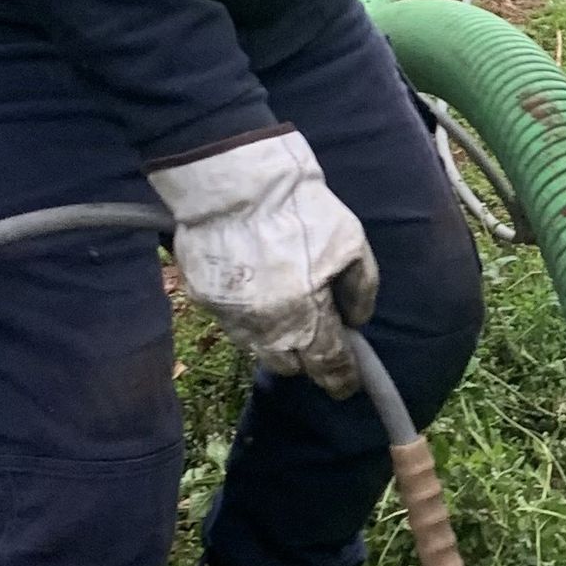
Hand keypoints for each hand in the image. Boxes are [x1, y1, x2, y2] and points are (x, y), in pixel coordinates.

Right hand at [150, 132, 377, 397]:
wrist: (236, 181)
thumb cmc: (299, 208)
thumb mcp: (351, 241)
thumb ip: (361, 287)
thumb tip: (357, 319)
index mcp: (307, 314)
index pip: (327, 364)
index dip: (341, 378)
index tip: (346, 384)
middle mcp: (267, 327)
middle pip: (289, 366)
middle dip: (306, 359)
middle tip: (315, 339)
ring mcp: (230, 315)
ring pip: (257, 348)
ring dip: (274, 340)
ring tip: (284, 314)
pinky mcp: (204, 298)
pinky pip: (231, 321)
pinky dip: (247, 316)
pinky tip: (254, 289)